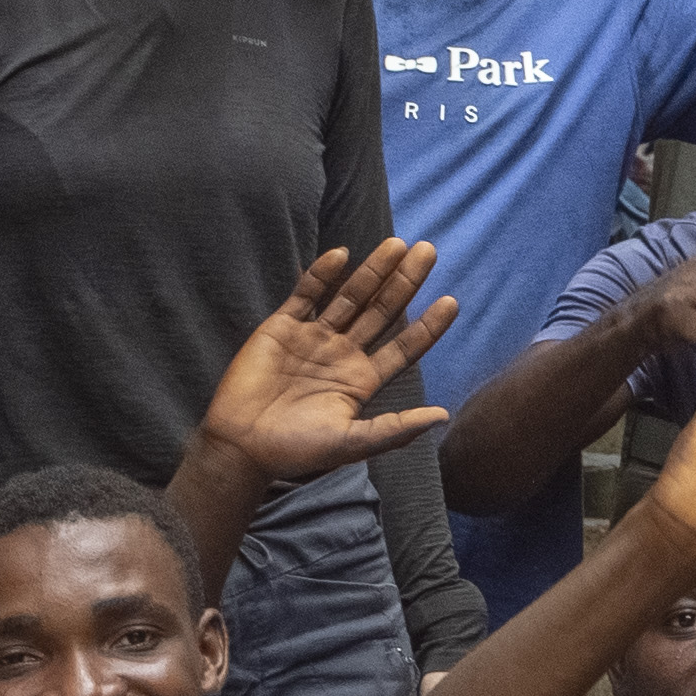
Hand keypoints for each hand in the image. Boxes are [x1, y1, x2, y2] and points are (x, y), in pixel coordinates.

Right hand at [199, 239, 460, 492]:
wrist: (243, 445)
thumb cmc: (298, 450)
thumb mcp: (353, 442)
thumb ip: (396, 428)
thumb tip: (444, 416)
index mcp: (363, 380)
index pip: (404, 346)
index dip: (428, 325)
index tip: (452, 301)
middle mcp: (343, 354)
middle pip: (382, 311)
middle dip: (405, 282)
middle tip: (429, 250)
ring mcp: (313, 338)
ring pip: (350, 296)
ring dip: (373, 271)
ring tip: (397, 245)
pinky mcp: (282, 327)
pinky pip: (306, 294)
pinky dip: (321, 274)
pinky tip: (342, 255)